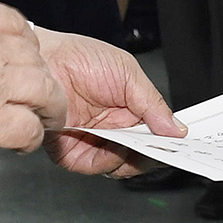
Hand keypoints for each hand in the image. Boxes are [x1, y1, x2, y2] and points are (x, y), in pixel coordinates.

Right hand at [0, 0, 67, 162]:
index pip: (13, 22)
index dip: (25, 43)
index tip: (24, 56)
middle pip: (33, 57)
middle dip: (40, 76)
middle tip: (39, 92)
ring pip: (43, 90)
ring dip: (48, 106)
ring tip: (45, 118)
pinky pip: (27, 128)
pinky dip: (31, 137)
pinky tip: (23, 143)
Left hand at [31, 26, 184, 175]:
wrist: (43, 58)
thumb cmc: (80, 56)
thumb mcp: (128, 73)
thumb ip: (153, 104)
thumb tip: (177, 129)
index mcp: (129, 110)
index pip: (154, 135)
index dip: (167, 143)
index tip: (179, 146)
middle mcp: (111, 128)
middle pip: (140, 156)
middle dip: (151, 154)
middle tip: (159, 149)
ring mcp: (91, 141)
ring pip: (119, 165)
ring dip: (128, 158)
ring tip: (132, 142)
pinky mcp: (70, 150)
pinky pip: (92, 165)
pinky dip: (104, 160)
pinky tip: (110, 144)